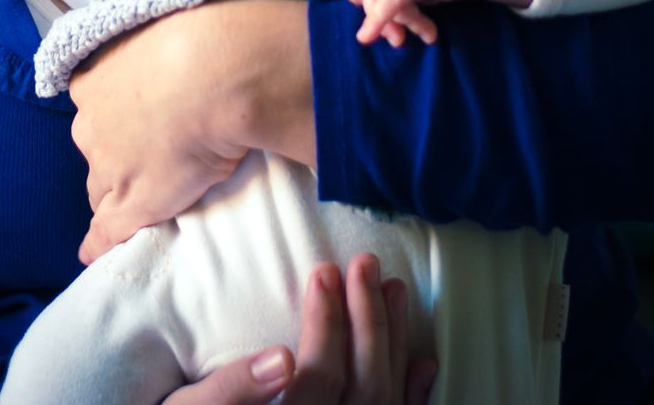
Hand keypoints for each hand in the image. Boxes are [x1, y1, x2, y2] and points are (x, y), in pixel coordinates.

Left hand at [69, 0, 314, 261]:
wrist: (217, 74)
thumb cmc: (199, 35)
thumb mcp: (162, 24)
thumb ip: (153, 43)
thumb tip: (172, 41)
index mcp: (94, 79)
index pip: (94, 106)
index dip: (115, 115)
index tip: (137, 115)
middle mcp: (92, 123)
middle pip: (95, 147)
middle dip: (114, 150)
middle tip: (152, 147)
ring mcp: (110, 167)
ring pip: (102, 186)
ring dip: (117, 189)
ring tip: (146, 193)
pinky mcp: (132, 204)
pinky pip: (107, 231)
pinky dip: (102, 243)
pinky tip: (97, 252)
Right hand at [162, 257, 436, 403]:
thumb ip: (231, 391)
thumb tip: (280, 358)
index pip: (318, 381)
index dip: (326, 325)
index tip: (324, 271)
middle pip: (362, 388)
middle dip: (368, 320)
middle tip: (366, 263)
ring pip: (384, 403)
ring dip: (393, 344)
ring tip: (393, 289)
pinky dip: (414, 396)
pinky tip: (422, 362)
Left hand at [345, 0, 534, 46]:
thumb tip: (367, 34)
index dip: (361, 4)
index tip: (382, 22)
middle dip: (379, 20)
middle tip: (398, 39)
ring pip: (379, 1)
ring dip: (405, 22)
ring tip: (427, 31)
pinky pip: (389, 0)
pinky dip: (379, 20)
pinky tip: (368, 36)